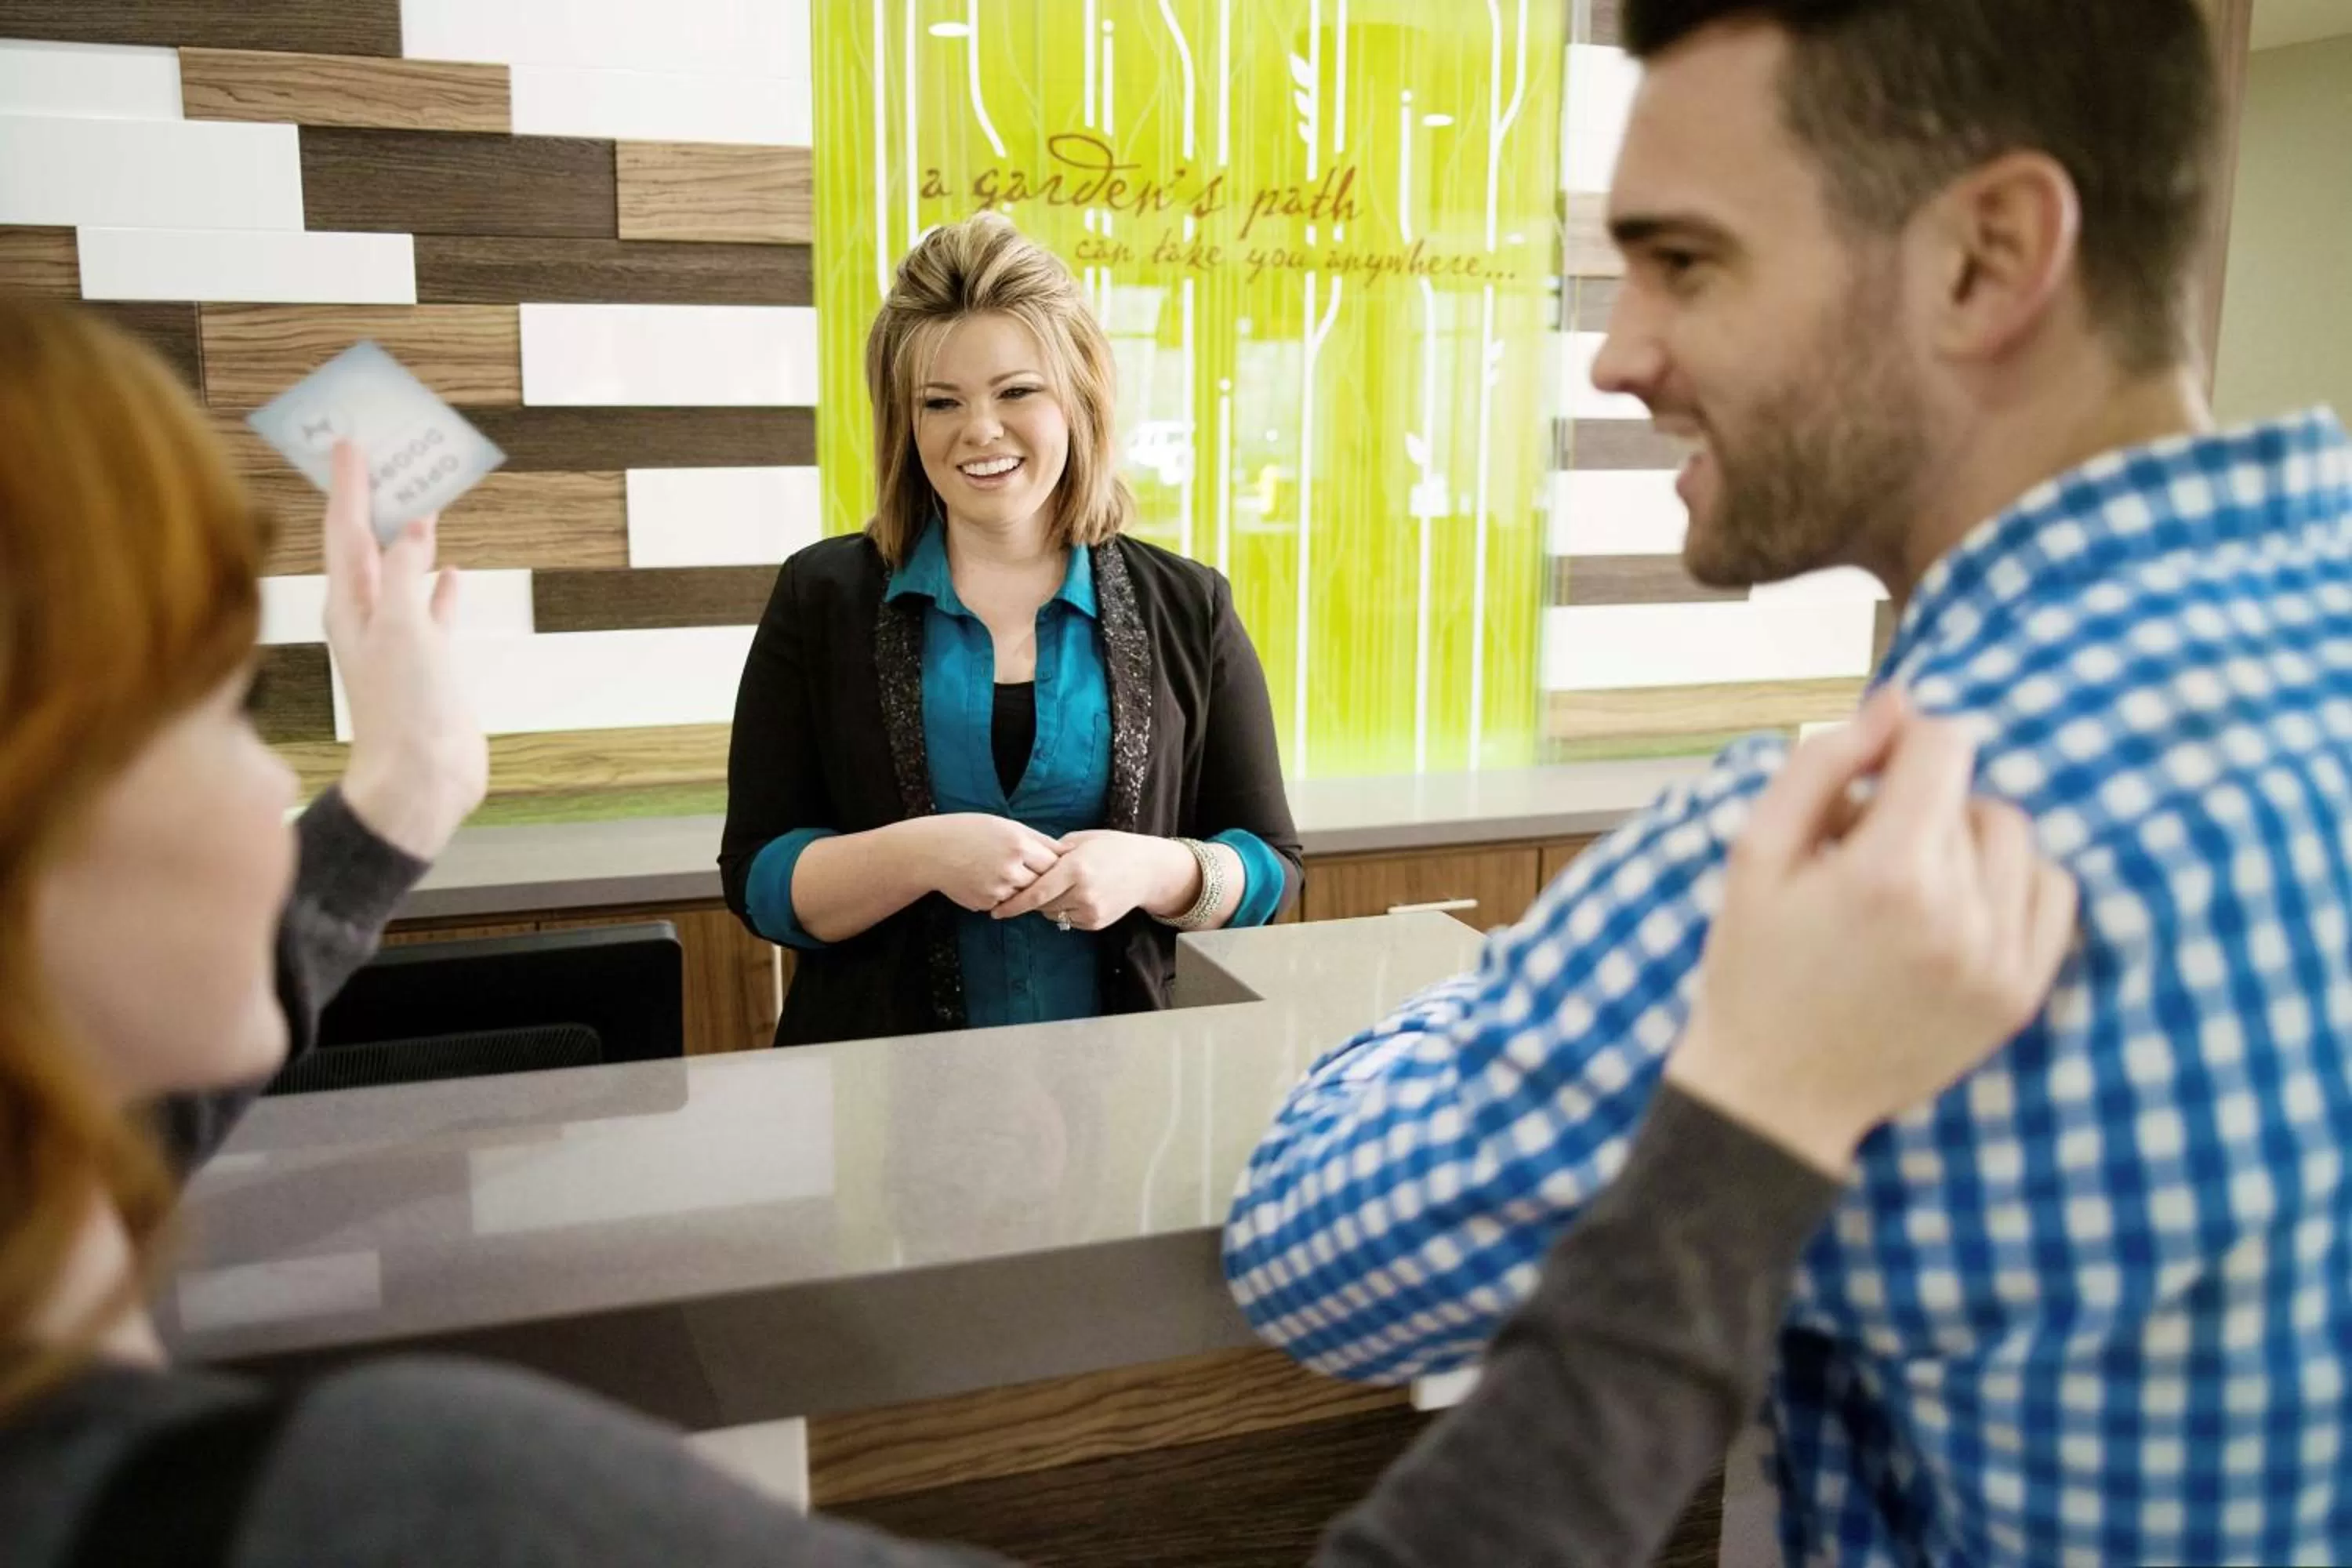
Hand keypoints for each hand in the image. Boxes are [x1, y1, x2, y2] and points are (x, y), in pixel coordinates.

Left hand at [323, 440, 487, 861]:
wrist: (420, 781)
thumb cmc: (405, 709)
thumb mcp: (403, 629)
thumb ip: (405, 573)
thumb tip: (412, 528)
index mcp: (351, 605)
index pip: (346, 529)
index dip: (349, 484)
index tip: (349, 441)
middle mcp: (368, 617)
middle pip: (370, 544)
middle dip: (376, 501)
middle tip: (387, 454)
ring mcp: (398, 641)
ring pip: (404, 573)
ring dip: (412, 538)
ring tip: (424, 500)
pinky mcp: (427, 663)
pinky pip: (432, 611)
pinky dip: (440, 586)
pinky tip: (451, 570)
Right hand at [917, 814, 1064, 912]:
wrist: (932, 851)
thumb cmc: (970, 832)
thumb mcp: (1005, 826)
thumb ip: (1038, 839)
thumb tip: (1067, 851)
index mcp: (1019, 844)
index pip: (1053, 863)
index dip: (1054, 865)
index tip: (1052, 864)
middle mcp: (1011, 869)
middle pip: (1042, 882)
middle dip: (1040, 879)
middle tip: (1030, 871)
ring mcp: (998, 889)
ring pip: (1025, 895)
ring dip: (1022, 888)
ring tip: (1003, 872)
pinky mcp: (987, 904)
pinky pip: (1006, 903)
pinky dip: (1003, 896)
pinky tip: (987, 881)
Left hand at [989, 829, 1194, 929]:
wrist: (1148, 869)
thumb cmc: (1112, 848)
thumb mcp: (1081, 841)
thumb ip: (1053, 853)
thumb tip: (1024, 861)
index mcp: (1076, 869)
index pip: (1035, 893)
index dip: (1013, 904)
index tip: (996, 910)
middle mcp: (1083, 892)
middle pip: (1041, 905)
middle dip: (1031, 900)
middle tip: (1028, 889)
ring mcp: (1091, 910)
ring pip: (1054, 915)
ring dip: (1049, 905)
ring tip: (1061, 887)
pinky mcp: (1097, 922)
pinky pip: (1069, 920)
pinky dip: (1066, 911)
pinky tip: (1077, 895)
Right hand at [1665, 687, 2078, 1175]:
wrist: (1775, 1093)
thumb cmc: (1754, 966)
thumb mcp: (1755, 851)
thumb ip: (1823, 763)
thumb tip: (1898, 703)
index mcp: (1888, 874)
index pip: (1945, 746)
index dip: (1905, 739)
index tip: (1872, 768)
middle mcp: (1960, 917)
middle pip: (1971, 795)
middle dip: (1918, 803)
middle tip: (1859, 851)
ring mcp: (1999, 961)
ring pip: (2015, 839)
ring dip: (1966, 840)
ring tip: (1906, 884)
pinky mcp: (2021, 995)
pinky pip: (2053, 894)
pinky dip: (2013, 881)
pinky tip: (1956, 907)